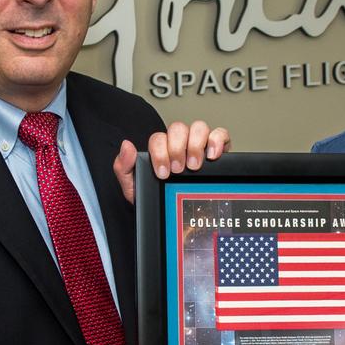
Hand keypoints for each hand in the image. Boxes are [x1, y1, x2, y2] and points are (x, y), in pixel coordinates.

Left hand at [114, 120, 230, 203]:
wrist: (178, 217)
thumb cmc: (158, 197)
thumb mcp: (135, 188)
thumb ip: (124, 167)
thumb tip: (127, 146)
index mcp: (161, 149)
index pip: (159, 138)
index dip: (160, 153)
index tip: (163, 172)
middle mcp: (180, 143)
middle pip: (178, 129)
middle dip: (177, 149)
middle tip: (178, 169)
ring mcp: (199, 144)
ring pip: (199, 127)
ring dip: (195, 145)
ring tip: (193, 166)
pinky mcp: (217, 149)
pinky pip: (220, 134)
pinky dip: (217, 140)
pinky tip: (212, 156)